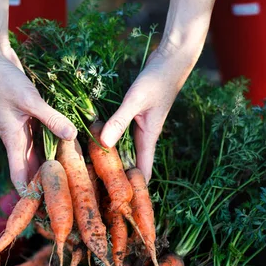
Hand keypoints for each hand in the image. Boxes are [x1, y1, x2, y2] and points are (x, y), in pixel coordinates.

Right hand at [0, 45, 76, 189]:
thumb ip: (50, 117)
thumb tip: (71, 135)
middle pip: (32, 168)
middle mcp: (18, 139)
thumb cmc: (3, 81)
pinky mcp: (30, 116)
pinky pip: (44, 135)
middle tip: (68, 194)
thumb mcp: (29, 99)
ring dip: (53, 162)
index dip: (29, 194)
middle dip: (46, 181)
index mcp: (13, 141)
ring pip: (40, 152)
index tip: (44, 208)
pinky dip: (55, 141)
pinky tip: (71, 144)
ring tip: (74, 174)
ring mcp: (24, 128)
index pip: (19, 176)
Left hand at [100, 38, 200, 181]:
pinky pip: (121, 136)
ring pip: (126, 151)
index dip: (134, 190)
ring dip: (114, 162)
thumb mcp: (135, 100)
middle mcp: (145, 136)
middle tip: (100, 195)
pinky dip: (111, 143)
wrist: (171, 60)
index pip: (142, 172)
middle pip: (133, 165)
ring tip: (94, 177)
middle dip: (120, 180)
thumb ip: (120, 121)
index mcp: (148, 138)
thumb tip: (104, 145)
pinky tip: (96, 145)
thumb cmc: (157, 80)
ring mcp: (140, 127)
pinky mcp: (134, 117)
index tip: (121, 205)